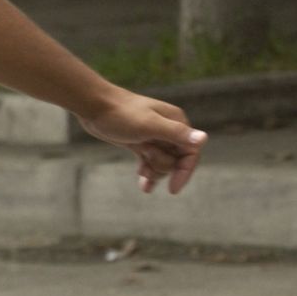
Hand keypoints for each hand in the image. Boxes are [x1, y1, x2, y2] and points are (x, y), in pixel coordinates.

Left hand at [78, 92, 207, 194]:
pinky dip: (148, 174)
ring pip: (163, 164)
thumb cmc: (120, 114)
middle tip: (145, 154)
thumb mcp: (149, 126)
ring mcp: (154, 137)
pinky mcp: (140, 142)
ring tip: (140, 171)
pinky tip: (144, 187)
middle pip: (176, 161)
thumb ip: (176, 133)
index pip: (191, 153)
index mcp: (177, 122)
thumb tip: (204, 139)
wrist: (93, 106)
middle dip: (162, 166)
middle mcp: (169, 129)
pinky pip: (150, 163)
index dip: (184, 172)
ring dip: (153, 171)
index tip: (173, 189)